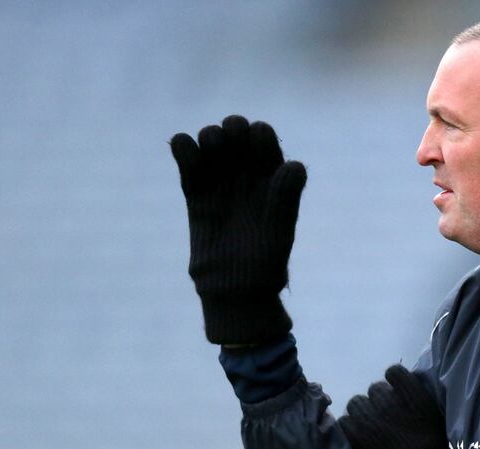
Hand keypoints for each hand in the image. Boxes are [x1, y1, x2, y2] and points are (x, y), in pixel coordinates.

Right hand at [170, 115, 305, 344]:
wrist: (235, 287)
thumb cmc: (264, 259)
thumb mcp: (280, 227)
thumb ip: (286, 196)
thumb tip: (295, 165)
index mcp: (271, 176)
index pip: (263, 136)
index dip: (259, 135)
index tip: (256, 151)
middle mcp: (245, 173)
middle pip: (236, 129)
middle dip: (232, 130)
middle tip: (229, 150)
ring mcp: (219, 180)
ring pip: (211, 137)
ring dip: (210, 136)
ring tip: (210, 155)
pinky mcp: (195, 190)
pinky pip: (187, 155)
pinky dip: (184, 146)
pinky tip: (188, 154)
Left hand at [338, 365, 465, 448]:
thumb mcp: (437, 426)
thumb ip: (419, 406)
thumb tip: (403, 396)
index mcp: (416, 399)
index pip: (395, 373)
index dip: (394, 383)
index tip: (396, 395)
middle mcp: (391, 403)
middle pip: (375, 389)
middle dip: (378, 402)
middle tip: (385, 420)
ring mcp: (371, 419)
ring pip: (356, 403)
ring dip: (362, 414)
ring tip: (370, 431)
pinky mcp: (355, 437)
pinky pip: (344, 422)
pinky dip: (350, 430)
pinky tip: (360, 442)